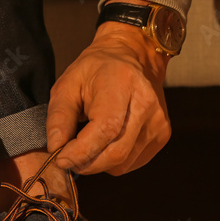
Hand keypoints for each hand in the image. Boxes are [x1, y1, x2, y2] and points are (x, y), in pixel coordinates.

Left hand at [46, 16, 170, 175]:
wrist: (134, 57)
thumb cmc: (97, 70)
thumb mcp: (68, 84)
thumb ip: (59, 116)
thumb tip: (56, 149)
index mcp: (122, 83)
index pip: (106, 129)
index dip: (81, 151)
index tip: (61, 159)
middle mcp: (146, 103)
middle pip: (117, 152)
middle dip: (87, 163)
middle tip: (69, 158)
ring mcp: (158, 121)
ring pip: (123, 163)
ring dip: (99, 163)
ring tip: (88, 144)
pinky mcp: (163, 135)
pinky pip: (132, 162)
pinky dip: (114, 161)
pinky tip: (107, 142)